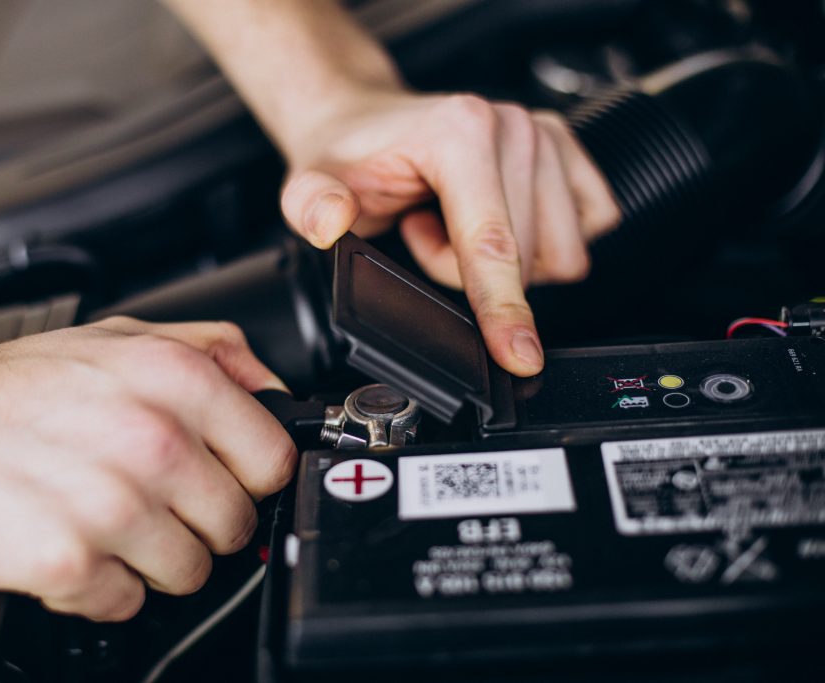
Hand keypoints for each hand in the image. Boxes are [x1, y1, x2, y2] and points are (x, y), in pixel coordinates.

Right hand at [0, 318, 295, 621]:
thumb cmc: (11, 385)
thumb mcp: (121, 335)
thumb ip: (214, 352)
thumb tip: (274, 390)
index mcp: (174, 380)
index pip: (274, 461)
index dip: (248, 477)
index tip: (221, 478)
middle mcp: (150, 440)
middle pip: (235, 525)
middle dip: (198, 522)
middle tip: (149, 500)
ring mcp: (110, 505)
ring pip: (189, 572)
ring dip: (150, 558)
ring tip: (102, 519)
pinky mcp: (66, 561)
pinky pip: (126, 602)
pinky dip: (100, 585)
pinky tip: (68, 543)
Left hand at [280, 92, 619, 376]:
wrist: (363, 120)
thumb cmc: (347, 155)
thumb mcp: (309, 184)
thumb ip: (312, 205)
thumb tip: (331, 220)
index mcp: (460, 132)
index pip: (492, 244)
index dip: (503, 309)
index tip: (519, 357)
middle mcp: (513, 126)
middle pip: (526, 259)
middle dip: (468, 271)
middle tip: (421, 232)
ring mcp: (546, 134)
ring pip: (558, 253)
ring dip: (503, 260)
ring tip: (450, 223)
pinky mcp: (567, 150)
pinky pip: (586, 230)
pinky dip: (538, 244)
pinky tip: (490, 219)